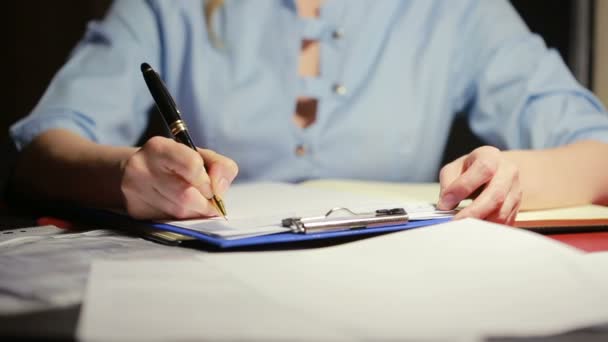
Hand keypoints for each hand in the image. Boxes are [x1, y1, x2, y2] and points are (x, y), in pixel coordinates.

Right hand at [120, 136, 238, 218]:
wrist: (135, 171)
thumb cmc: (176, 163)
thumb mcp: (201, 155)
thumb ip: (221, 167)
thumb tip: (219, 190)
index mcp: (159, 147)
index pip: (192, 165)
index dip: (208, 181)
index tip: (211, 187)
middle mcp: (142, 167)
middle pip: (186, 195)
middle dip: (204, 204)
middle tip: (209, 203)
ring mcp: (135, 191)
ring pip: (178, 213)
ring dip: (194, 213)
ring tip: (193, 204)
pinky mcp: (135, 211)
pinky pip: (168, 222)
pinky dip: (181, 220)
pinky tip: (177, 208)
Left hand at [437, 146, 521, 224]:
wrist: (492, 170)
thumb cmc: (469, 169)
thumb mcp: (454, 169)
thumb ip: (448, 184)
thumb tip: (445, 205)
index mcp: (490, 156)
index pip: (483, 169)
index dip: (464, 187)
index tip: (446, 203)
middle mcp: (508, 171)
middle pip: (496, 195)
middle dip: (474, 212)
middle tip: (456, 222)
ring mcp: (516, 189)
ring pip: (502, 212)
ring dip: (481, 222)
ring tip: (463, 227)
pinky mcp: (517, 206)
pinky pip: (505, 222)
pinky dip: (488, 228)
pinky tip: (474, 229)